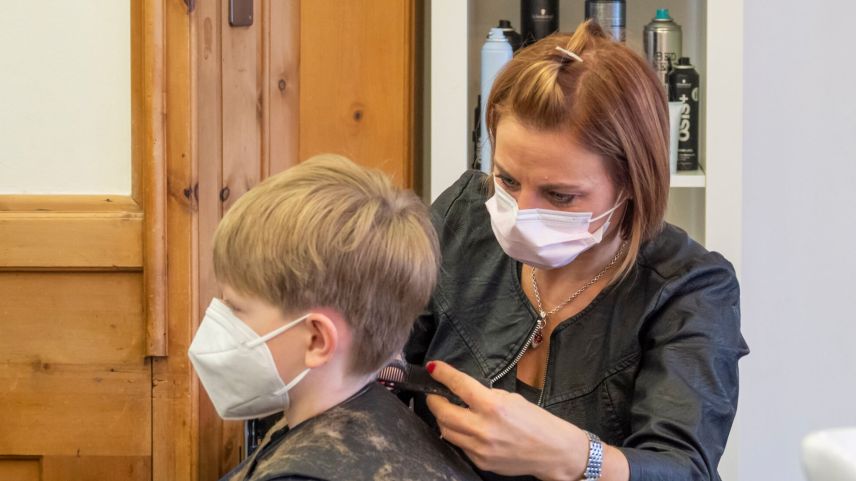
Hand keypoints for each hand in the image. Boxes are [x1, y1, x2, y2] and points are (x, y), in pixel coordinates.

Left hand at [425, 361, 588, 479]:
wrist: (553, 451)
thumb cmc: (536, 420)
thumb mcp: (511, 398)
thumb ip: (485, 395)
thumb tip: (463, 391)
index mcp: (493, 406)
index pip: (459, 386)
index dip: (443, 374)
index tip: (433, 368)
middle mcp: (483, 428)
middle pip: (442, 413)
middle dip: (434, 400)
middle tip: (434, 393)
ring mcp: (480, 448)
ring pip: (446, 431)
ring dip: (442, 418)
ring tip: (447, 410)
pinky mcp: (480, 462)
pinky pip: (459, 445)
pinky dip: (457, 434)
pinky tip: (464, 428)